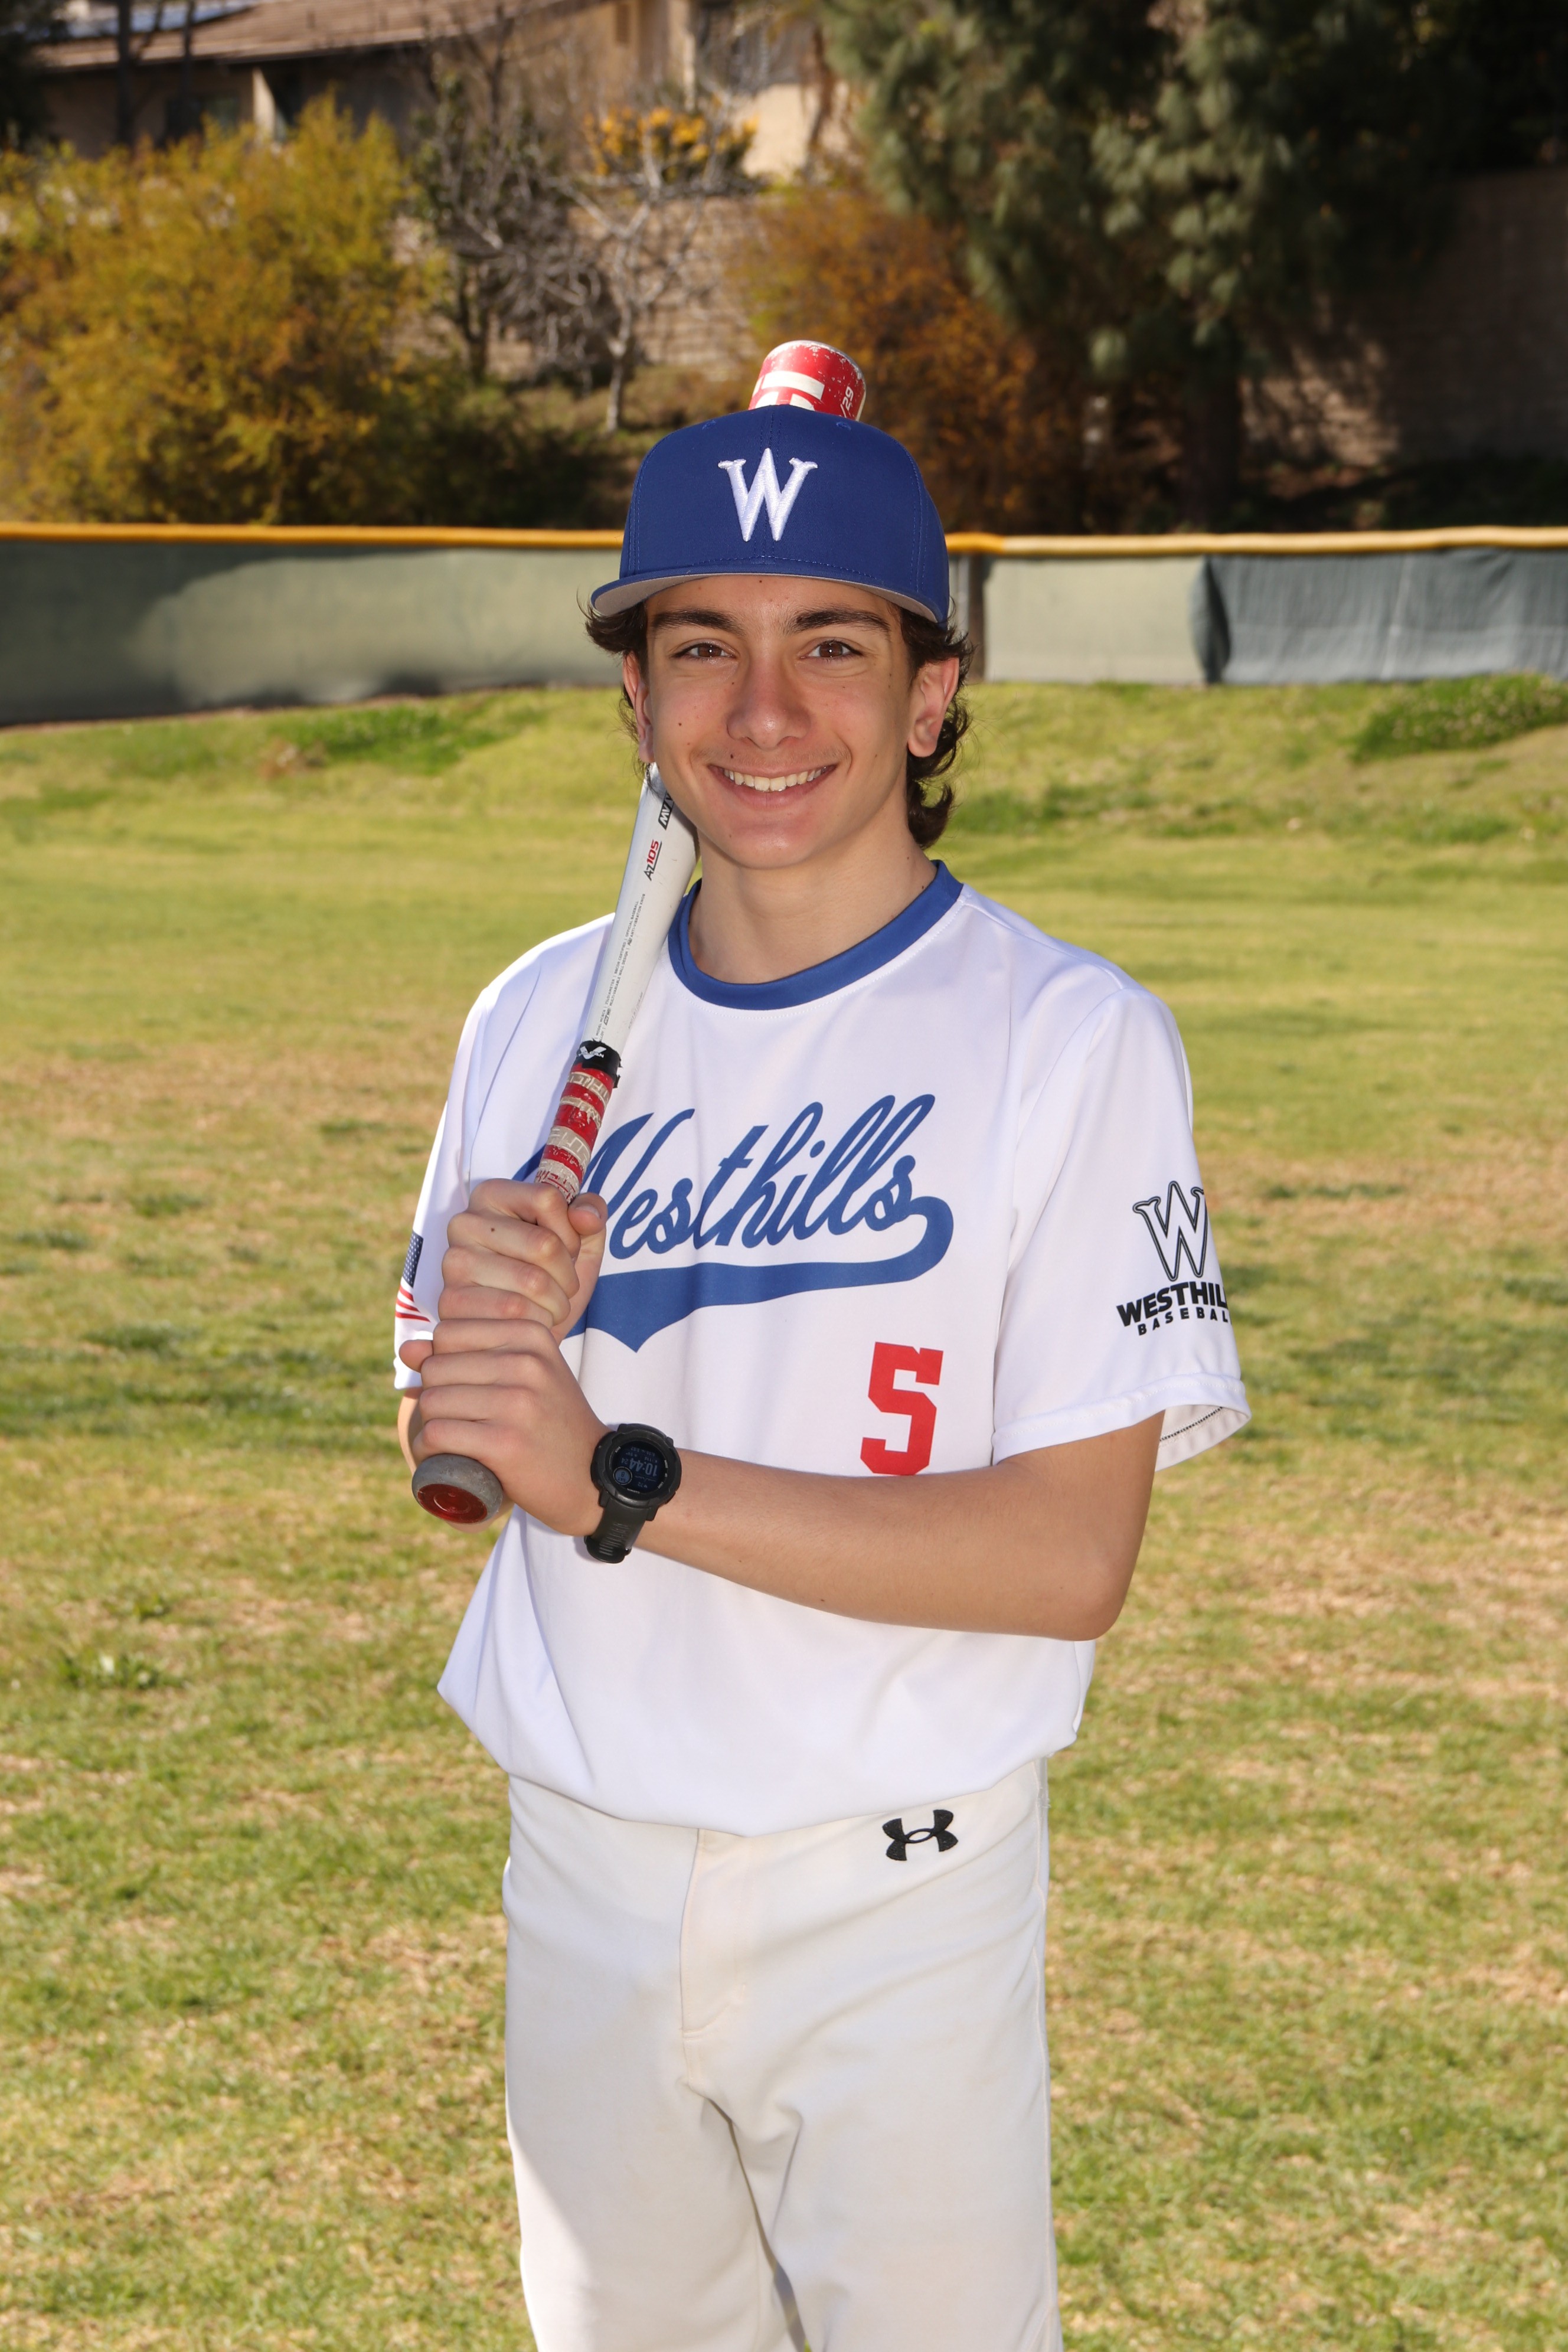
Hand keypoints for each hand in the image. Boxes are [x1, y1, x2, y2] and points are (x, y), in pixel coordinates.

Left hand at [400, 1320, 607, 1534]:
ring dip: (429, 1425)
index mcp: (531, 1334)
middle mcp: (526, 1362)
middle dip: (433, 1395)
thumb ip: (468, 1355)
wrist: (594, 1476)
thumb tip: (407, 1348)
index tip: (462, 1388)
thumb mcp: (523, 1376)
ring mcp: (517, 1402)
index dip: (442, 1362)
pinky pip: (437, 1434)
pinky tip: (439, 1456)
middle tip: (455, 1420)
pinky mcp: (505, 1443)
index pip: (448, 1332)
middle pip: (436, 1367)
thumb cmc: (550, 1422)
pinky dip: (428, 1449)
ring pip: (432, 1401)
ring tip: (448, 1439)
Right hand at [435, 1178, 607, 1342]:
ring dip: (557, 1302)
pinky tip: (533, 1322)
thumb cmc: (551, 1280)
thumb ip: (590, 1214)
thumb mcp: (580, 1242)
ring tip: (552, 1306)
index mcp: (491, 1196)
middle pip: (543, 1243)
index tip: (567, 1251)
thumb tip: (585, 1217)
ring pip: (533, 1280)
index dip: (571, 1233)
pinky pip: (515, 1310)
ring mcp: (455, 1261)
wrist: (523, 1336)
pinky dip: (538, 1321)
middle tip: (564, 1288)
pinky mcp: (452, 1299)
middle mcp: (465, 1222)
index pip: (547, 1198)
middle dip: (568, 1275)